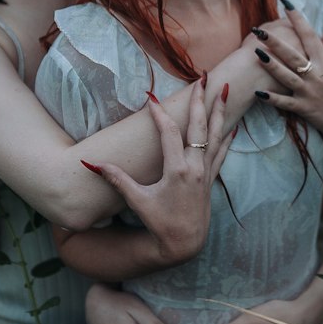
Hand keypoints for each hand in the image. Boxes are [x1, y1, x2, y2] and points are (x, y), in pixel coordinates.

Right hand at [81, 81, 231, 267]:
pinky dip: (226, 138)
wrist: (184, 244)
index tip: (151, 97)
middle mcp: (196, 167)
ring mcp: (206, 173)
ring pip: (216, 135)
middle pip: (199, 126)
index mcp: (177, 169)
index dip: (159, 114)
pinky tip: (231, 126)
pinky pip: (222, 154)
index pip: (169, 133)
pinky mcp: (211, 180)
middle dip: (200, 100)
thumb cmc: (160, 223)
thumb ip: (116, 179)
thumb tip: (91, 164)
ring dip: (219, 112)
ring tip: (226, 90)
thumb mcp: (136, 201)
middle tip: (203, 79)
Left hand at [251, 6, 322, 157]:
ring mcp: (310, 92)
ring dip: (271, 65)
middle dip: (276, 41)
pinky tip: (258, 93)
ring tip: (256, 53)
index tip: (286, 4)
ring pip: (287, 76)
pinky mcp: (305, 109)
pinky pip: (286, 103)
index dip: (298, 19)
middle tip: (259, 29)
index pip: (310, 36)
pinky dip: (272, 99)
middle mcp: (317, 75)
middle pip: (293, 54)